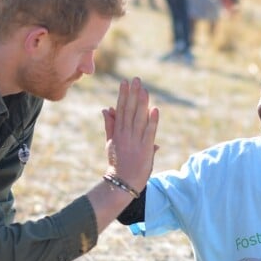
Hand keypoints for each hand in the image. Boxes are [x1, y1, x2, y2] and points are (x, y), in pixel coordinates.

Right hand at [102, 77, 158, 192]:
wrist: (122, 181)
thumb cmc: (117, 163)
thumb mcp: (110, 142)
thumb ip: (109, 125)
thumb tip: (106, 109)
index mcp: (117, 132)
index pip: (121, 109)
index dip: (123, 95)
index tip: (125, 82)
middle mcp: (126, 134)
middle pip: (129, 110)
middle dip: (133, 94)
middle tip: (136, 79)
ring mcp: (135, 141)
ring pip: (139, 118)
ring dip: (142, 103)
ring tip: (144, 89)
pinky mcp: (145, 148)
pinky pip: (149, 131)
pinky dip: (152, 121)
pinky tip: (154, 109)